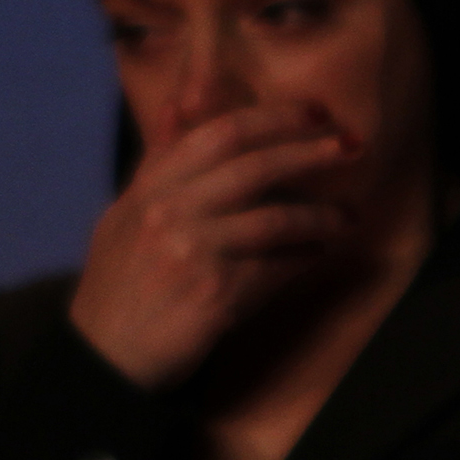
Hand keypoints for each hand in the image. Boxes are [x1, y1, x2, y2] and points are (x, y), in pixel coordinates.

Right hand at [68, 105, 351, 387]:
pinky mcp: (216, 296)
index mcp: (151, 188)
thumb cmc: (121, 283)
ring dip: (320, 216)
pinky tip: (318, 254)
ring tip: (348, 217)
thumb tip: (180, 104)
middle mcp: (169, 213)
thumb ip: (159, 161)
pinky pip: (276, 269)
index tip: (316, 112)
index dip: (274, 118)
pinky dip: (304, 258)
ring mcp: (192, 253)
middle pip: (253, 168)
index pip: (219, 134)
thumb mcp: (125, 213)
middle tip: (353, 145)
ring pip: (274, 219)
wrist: (105, 355)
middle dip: (309, 153)